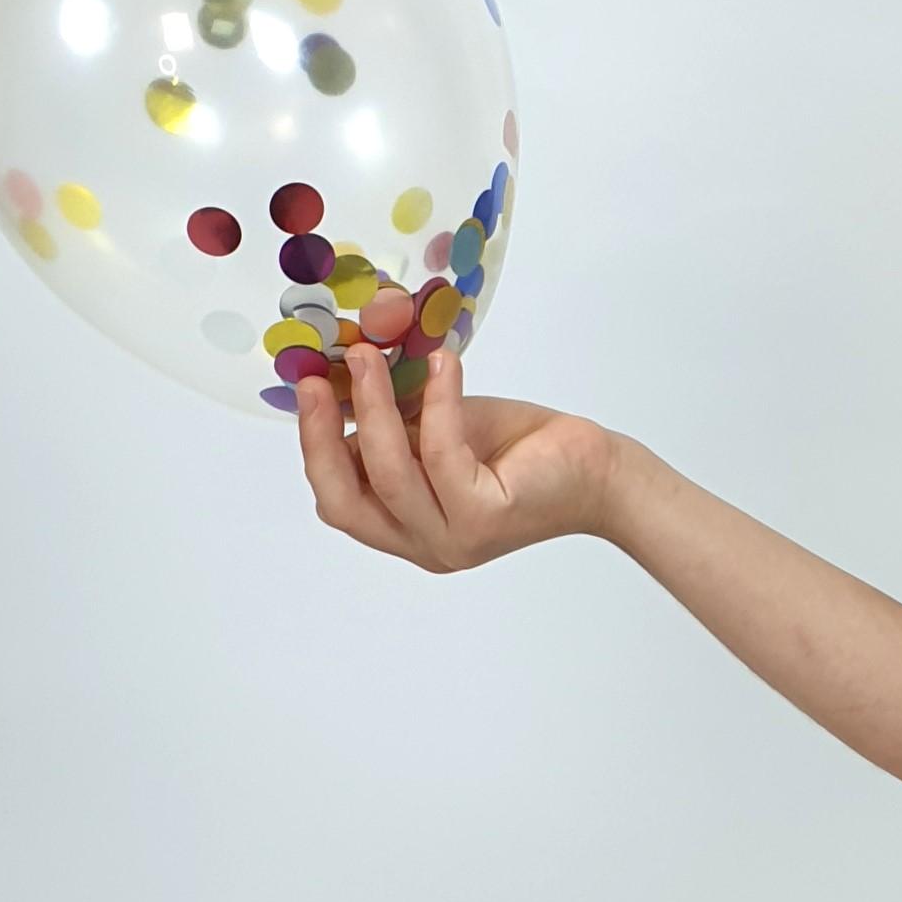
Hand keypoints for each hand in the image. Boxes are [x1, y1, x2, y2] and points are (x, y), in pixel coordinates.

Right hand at [295, 343, 622, 567]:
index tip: (307, 388)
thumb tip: (342, 376)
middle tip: (316, 378)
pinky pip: (442, 454)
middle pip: (345, 501)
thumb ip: (393, 423)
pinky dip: (436, 402)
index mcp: (405, 529)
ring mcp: (453, 539)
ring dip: (373, 407)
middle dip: (321, 437)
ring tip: (369, 356)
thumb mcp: (437, 431)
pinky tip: (441, 364)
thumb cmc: (518, 450)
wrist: (593, 470)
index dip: (314, 447)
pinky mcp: (485, 517)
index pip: (339, 499)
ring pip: (389, 475)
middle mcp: (424, 545)